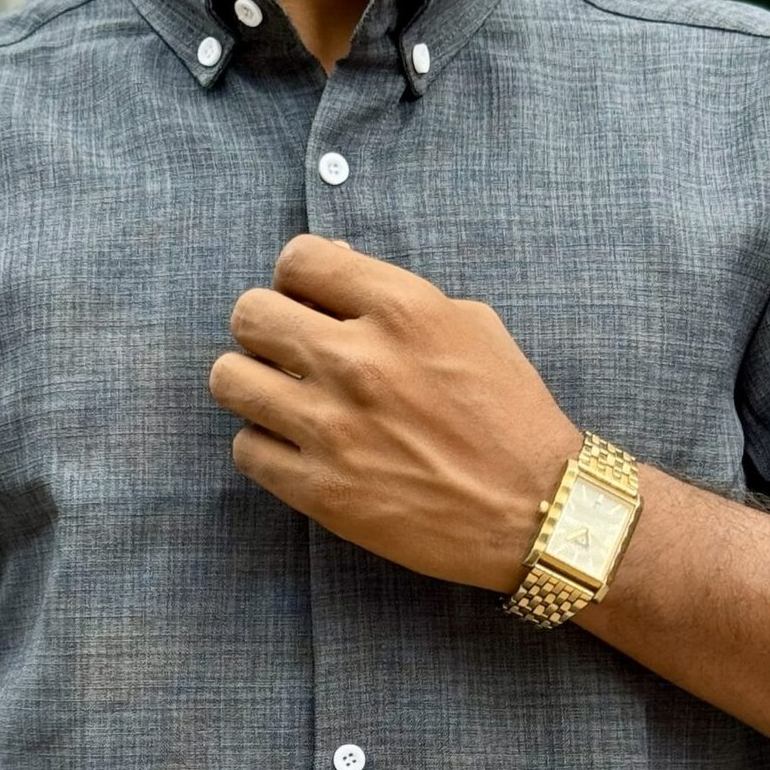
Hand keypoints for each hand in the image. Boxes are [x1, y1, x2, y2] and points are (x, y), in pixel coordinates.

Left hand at [210, 234, 583, 592]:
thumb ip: (397, 295)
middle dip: (265, 329)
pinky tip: (294, 448)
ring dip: (251, 385)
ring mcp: (333, 428)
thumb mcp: (471, 326)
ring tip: (279, 399)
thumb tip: (333, 268)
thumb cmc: (510, 416)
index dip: (297, 279)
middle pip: (250, 314)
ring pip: (230, 380)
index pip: (297, 259)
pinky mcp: (321, 490)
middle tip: (286, 353)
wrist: (539, 511)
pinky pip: (246, 450)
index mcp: (401, 309)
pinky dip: (263, 446)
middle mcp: (358, 360)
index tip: (309, 303)